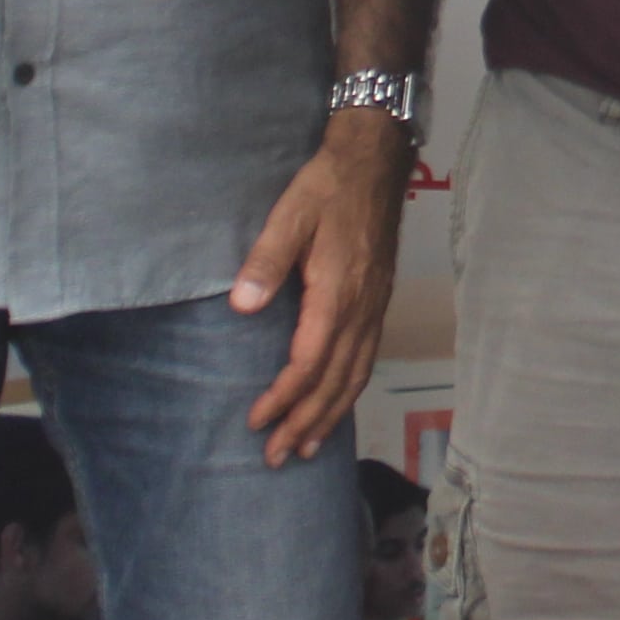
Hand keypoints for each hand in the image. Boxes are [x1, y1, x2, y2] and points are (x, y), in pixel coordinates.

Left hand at [230, 116, 413, 463]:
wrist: (374, 163)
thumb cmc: (326, 188)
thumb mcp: (289, 215)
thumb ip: (265, 261)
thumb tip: (241, 306)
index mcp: (336, 294)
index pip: (309, 363)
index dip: (284, 398)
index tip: (257, 421)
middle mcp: (361, 309)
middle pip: (335, 382)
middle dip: (306, 422)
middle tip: (277, 456)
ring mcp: (374, 308)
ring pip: (355, 376)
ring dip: (331, 415)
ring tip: (308, 446)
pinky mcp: (378, 302)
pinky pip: (366, 360)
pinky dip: (350, 391)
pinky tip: (336, 402)